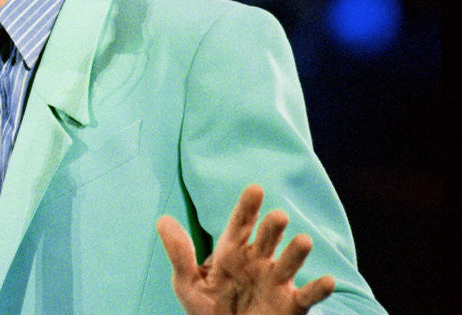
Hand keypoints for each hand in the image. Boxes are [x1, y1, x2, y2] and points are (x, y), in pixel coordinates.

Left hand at [157, 184, 334, 314]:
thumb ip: (179, 253)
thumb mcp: (187, 283)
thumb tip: (162, 220)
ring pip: (289, 262)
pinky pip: (307, 297)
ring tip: (303, 241)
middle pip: (267, 239)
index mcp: (233, 252)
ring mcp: (276, 282)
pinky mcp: (291, 306)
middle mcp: (258, 262)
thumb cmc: (207, 309)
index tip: (256, 188)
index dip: (248, 207)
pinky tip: (328, 281)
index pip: (241, 224)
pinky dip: (319, 289)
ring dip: (297, 252)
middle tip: (278, 216)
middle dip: (272, 228)